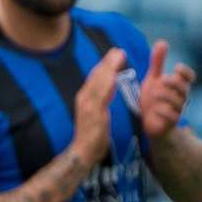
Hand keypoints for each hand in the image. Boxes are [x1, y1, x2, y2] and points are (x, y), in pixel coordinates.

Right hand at [70, 47, 125, 167]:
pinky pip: (101, 94)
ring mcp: (87, 105)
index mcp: (84, 98)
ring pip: (99, 81)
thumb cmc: (91, 136)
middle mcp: (83, 98)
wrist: (83, 152)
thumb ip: (100, 103)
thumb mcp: (95, 115)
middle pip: (96, 76)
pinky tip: (114, 74)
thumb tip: (107, 91)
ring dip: (109, 67)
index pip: (94, 78)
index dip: (104, 65)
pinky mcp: (93, 111)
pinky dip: (107, 82)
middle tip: (118, 50)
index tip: (113, 55)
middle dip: (107, 62)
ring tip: (119, 55)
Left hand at [140, 40, 194, 141]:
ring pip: (179, 102)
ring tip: (154, 92)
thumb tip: (162, 42)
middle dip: (175, 83)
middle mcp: (180, 97)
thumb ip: (158, 63)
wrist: (150, 123)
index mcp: (178, 86)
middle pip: (184, 88)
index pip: (189, 77)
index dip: (185, 72)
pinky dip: (164, 112)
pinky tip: (154, 109)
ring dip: (167, 96)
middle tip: (163, 79)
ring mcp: (176, 110)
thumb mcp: (153, 79)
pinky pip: (172, 117)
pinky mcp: (170, 122)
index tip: (175, 67)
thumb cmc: (153, 99)